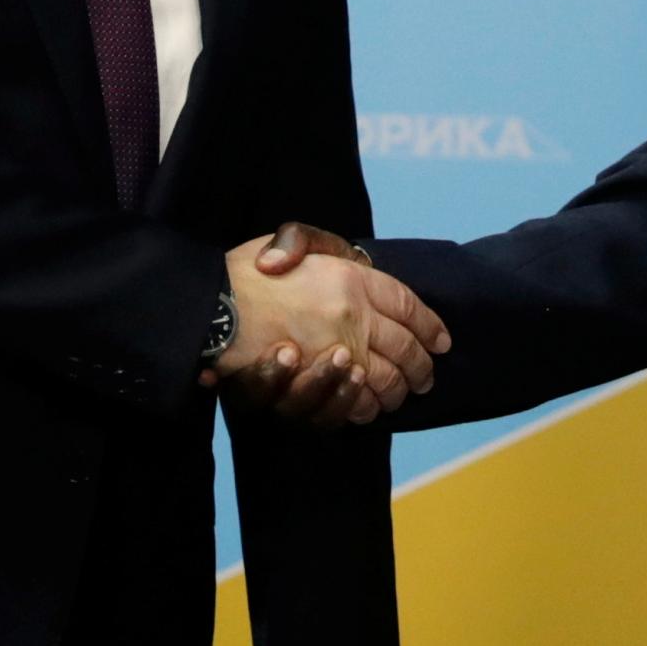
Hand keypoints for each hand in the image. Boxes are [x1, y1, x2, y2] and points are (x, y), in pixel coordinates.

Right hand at [207, 235, 448, 424]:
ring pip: (382, 379)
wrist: (205, 308)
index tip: (442, 340)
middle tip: (426, 376)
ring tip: (400, 392)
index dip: (429, 323)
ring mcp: (333, 350)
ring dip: (394, 389)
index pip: (406, 303)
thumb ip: (314, 245)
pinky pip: (349, 401)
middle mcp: (350, 315)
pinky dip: (360, 405)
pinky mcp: (313, 383)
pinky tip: (366, 405)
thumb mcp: (285, 240)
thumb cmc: (240, 272)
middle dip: (420, 365)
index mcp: (350, 278)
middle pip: (403, 346)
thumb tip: (348, 259)